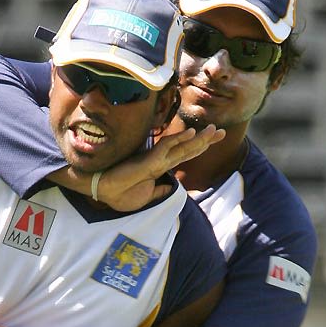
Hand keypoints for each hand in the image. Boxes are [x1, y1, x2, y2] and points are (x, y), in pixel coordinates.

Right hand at [99, 124, 224, 210]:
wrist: (104, 190)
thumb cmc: (121, 193)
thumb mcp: (145, 196)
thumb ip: (159, 190)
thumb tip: (170, 187)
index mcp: (160, 166)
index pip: (184, 155)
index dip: (199, 148)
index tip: (213, 141)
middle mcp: (160, 160)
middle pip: (187, 148)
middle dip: (205, 141)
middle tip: (221, 132)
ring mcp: (155, 158)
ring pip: (181, 146)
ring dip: (198, 139)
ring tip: (214, 130)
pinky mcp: (148, 160)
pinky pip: (166, 147)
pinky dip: (179, 140)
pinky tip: (191, 134)